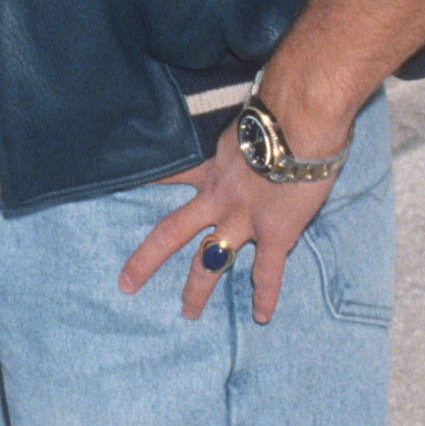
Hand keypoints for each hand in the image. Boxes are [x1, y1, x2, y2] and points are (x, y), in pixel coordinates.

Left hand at [118, 122, 333, 325]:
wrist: (300, 121)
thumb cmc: (279, 108)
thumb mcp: (246, 117)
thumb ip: (244, 129)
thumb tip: (257, 119)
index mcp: (211, 167)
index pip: (172, 176)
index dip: (151, 183)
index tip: (123, 190)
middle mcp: (219, 198)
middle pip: (172, 232)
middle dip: (148, 260)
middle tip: (127, 283)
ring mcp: (244, 219)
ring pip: (211, 261)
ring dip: (198, 289)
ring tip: (188, 312)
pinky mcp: (276, 233)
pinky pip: (267, 272)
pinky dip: (265, 295)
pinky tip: (262, 316)